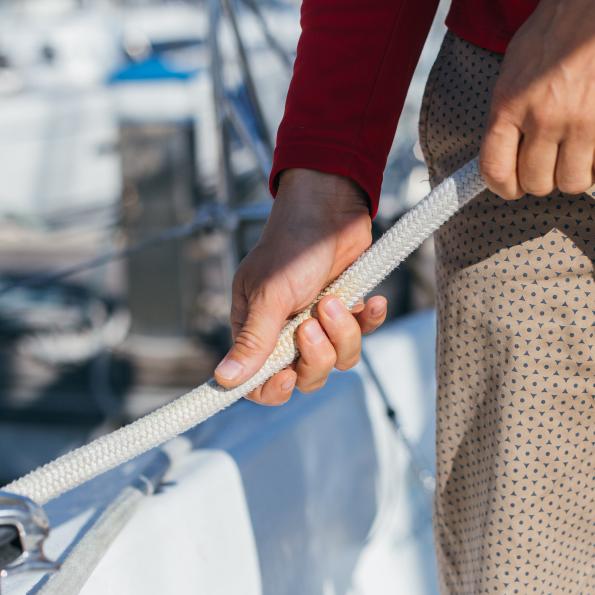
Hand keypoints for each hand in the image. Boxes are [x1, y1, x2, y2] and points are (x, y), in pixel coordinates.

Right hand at [214, 168, 387, 404]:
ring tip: (336, 300)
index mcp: (255, 329)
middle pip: (305, 376)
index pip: (258, 381)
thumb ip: (253, 340)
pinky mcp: (347, 310)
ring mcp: (318, 322)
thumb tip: (224, 380)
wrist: (330, 207)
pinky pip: (363, 335)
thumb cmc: (291, 244)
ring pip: (338, 359)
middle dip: (316, 355)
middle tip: (313, 322)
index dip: (274, 388)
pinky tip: (371, 301)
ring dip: (343, 333)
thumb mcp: (269, 295)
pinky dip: (369, 320)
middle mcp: (285, 332)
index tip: (287, 374)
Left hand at [480, 0, 594, 197]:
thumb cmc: (567, 16)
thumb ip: (512, 103)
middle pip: (537, 183)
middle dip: (545, 179)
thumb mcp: (519, 58)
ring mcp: (582, 121)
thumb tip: (507, 139)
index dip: (503, 187)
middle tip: (554, 163)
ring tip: (582, 157)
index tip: (513, 187)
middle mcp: (543, 116)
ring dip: (578, 176)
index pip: (495, 168)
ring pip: (573, 184)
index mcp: (510, 100)